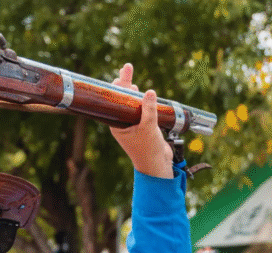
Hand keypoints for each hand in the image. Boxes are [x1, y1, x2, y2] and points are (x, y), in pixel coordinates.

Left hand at [109, 64, 172, 178]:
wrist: (157, 164)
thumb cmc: (148, 149)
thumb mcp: (148, 128)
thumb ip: (148, 110)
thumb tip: (148, 92)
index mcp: (116, 126)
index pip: (113, 103)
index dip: (116, 89)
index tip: (118, 78)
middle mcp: (122, 124)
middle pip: (122, 101)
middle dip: (124, 85)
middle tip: (126, 68)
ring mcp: (133, 125)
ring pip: (132, 105)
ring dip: (133, 93)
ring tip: (132, 82)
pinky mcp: (143, 126)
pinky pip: (141, 111)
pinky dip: (143, 102)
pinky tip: (144, 95)